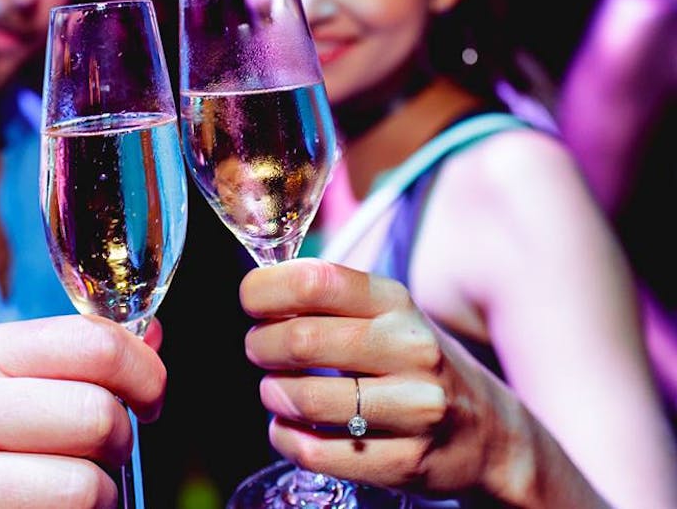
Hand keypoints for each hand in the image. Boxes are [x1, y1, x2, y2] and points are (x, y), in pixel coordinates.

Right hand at [0, 314, 164, 508]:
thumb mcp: (0, 383)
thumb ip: (75, 360)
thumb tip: (153, 338)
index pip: (96, 345)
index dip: (146, 375)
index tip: (149, 401)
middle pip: (100, 418)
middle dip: (119, 444)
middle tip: (101, 456)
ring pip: (88, 488)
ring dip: (102, 499)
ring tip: (70, 496)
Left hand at [239, 258, 528, 497]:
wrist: (490, 432)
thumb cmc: (414, 363)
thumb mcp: (386, 315)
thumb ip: (329, 300)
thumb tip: (257, 290)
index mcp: (396, 303)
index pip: (315, 281)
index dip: (265, 291)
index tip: (252, 302)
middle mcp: (411, 349)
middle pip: (300, 340)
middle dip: (260, 346)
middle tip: (259, 351)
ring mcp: (414, 408)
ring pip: (303, 399)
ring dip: (272, 394)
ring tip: (276, 391)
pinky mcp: (406, 461)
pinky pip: (316, 451)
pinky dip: (286, 438)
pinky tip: (290, 428)